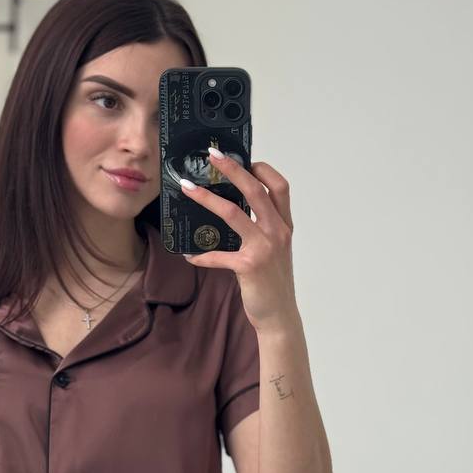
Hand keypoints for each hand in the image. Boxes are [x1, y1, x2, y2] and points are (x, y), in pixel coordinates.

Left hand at [180, 148, 296, 330]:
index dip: (262, 169)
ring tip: (188, 188)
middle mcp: (277, 232)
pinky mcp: (249, 266)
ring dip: (207, 198)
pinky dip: (200, 255)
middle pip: (255, 190)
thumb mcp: (274, 251)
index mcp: (284, 226)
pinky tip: (188, 255)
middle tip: (212, 156)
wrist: (280, 316)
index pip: (279, 187)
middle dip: (233, 169)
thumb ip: (260, 230)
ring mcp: (264, 248)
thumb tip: (233, 211)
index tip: (245, 159)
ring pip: (233, 213)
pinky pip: (217, 255)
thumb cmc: (273, 282)